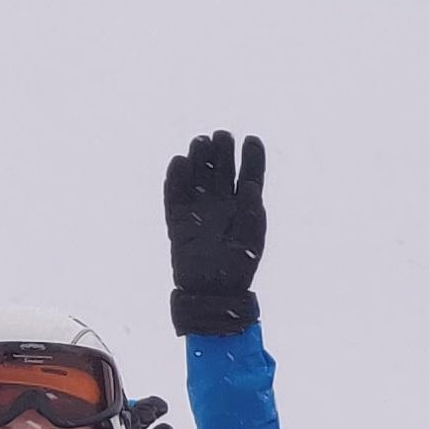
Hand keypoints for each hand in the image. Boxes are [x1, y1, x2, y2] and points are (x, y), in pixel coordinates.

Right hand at [162, 131, 267, 337]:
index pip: (251, 173)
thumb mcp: (252, 239)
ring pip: (198, 174)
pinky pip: (174, 192)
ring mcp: (199, 207)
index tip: (251, 140)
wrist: (211, 291)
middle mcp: (222, 201)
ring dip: (199, 157)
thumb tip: (253, 186)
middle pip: (222, 168)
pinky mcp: (177, 216)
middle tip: (221, 137)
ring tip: (201, 142)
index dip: (252, 155)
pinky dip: (175, 176)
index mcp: (245, 205)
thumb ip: (254, 212)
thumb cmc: (238, 267)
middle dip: (222, 150)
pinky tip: (180, 162)